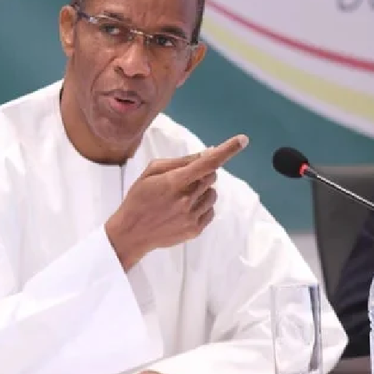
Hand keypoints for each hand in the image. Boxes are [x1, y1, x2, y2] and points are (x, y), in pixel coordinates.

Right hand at [106, 134, 248, 269]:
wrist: (131, 233)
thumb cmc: (139, 198)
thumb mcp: (151, 173)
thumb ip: (180, 162)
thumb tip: (207, 153)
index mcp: (174, 182)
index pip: (207, 163)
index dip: (227, 150)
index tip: (243, 140)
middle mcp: (186, 200)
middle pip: (212, 176)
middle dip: (203, 173)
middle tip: (184, 179)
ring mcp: (191, 217)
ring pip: (213, 194)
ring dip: (203, 191)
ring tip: (181, 197)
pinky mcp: (195, 230)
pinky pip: (210, 210)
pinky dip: (202, 206)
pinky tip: (183, 210)